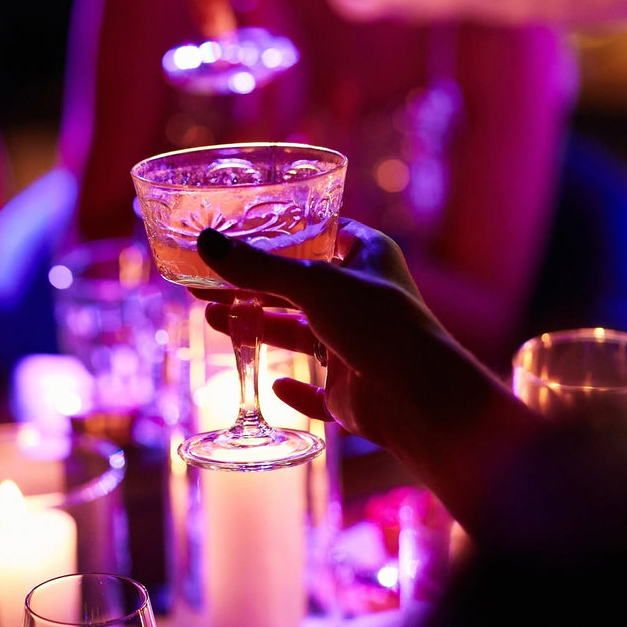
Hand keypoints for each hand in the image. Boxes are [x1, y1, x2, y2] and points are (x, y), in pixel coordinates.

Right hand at [194, 220, 540, 532]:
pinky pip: (316, 390)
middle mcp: (363, 298)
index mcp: (367, 257)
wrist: (420, 397)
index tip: (240, 230)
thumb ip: (257, 267)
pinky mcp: (351, 390)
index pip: (322, 233)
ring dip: (260, 327)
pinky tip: (275, 386)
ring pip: (299, 334)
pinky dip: (294, 390)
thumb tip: (206, 244)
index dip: (283, 231)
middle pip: (297, 286)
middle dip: (253, 285)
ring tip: (213, 317)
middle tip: (207, 281)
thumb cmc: (378, 323)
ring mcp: (356, 345)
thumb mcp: (313, 284)